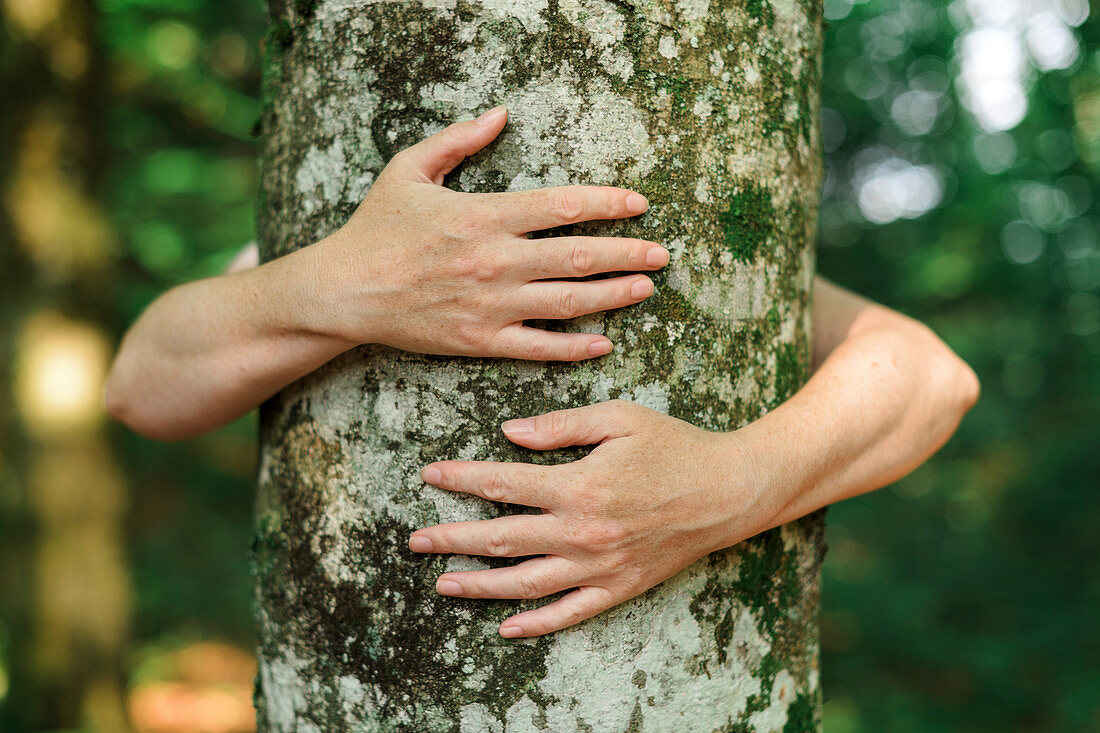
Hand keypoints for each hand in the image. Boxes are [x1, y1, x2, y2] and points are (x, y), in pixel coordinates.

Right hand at [304, 106, 668, 359]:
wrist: (343, 291)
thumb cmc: (376, 228)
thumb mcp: (408, 170)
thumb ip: (457, 141)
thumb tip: (500, 114)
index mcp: (483, 215)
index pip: (561, 206)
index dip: (606, 203)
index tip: (638, 203)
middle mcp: (495, 261)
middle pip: (577, 256)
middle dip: (627, 253)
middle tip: (661, 253)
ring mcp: (490, 305)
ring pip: (568, 302)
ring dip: (614, 295)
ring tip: (646, 288)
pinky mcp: (480, 341)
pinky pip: (539, 348)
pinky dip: (575, 347)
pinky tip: (604, 342)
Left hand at [409, 400, 773, 637]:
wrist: (728, 491)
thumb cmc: (674, 446)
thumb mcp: (619, 418)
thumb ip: (561, 426)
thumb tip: (509, 433)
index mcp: (579, 486)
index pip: (502, 485)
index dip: (460, 480)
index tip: (430, 475)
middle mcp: (582, 533)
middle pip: (502, 540)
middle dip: (452, 539)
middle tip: (415, 540)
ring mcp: (600, 567)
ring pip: (525, 585)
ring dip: (479, 585)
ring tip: (442, 583)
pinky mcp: (618, 588)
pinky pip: (569, 614)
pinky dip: (535, 624)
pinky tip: (506, 627)